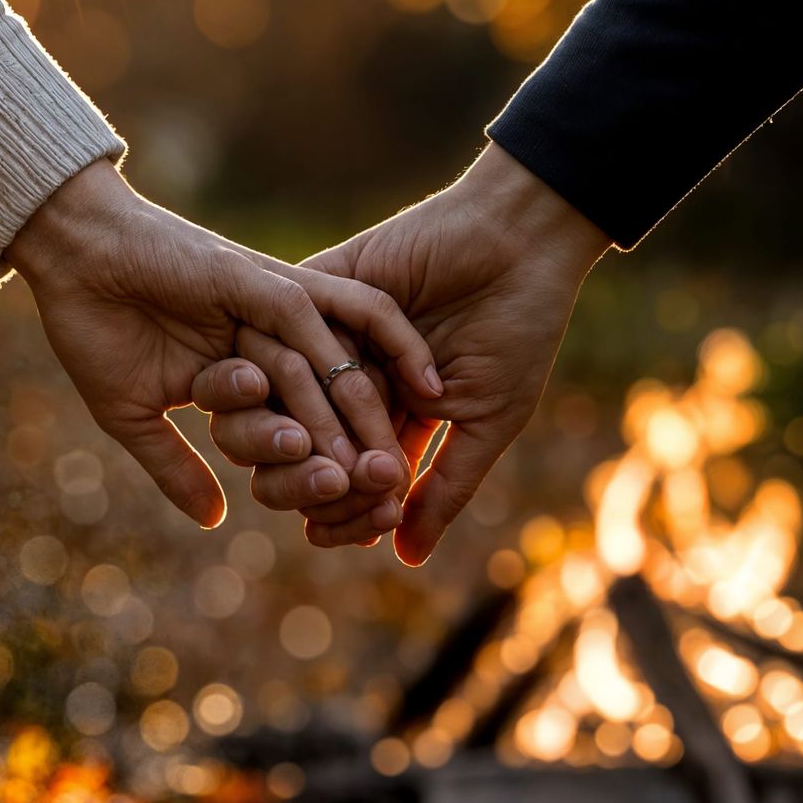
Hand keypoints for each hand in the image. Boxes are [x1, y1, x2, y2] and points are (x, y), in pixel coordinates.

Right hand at [5, 158, 440, 526]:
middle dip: (361, 452)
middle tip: (390, 501)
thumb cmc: (91, 330)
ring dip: (373, 417)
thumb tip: (213, 519)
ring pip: (341, 366)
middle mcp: (271, 337)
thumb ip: (175, 465)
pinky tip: (422, 384)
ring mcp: (273, 306)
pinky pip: (341, 314)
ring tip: (397, 469)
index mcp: (244, 368)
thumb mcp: (134, 416)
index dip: (317, 477)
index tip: (344, 523)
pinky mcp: (267, 281)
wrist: (66, 257)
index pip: (294, 429)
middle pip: (331, 399)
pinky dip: (387, 345)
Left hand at [194, 145, 609, 562]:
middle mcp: (347, 380)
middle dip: (314, 481)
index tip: (365, 530)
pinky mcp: (316, 289)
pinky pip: (283, 335)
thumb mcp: (487, 421)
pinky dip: (293, 377)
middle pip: (301, 448)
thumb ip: (442, 489)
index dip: (349, 510)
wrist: (520, 243)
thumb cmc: (517, 330)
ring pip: (281, 400)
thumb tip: (404, 559)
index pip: (348, 477)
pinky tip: (301, 407)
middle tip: (332, 497)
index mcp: (388, 415)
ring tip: (319, 463)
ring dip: (298, 437)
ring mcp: (328, 335)